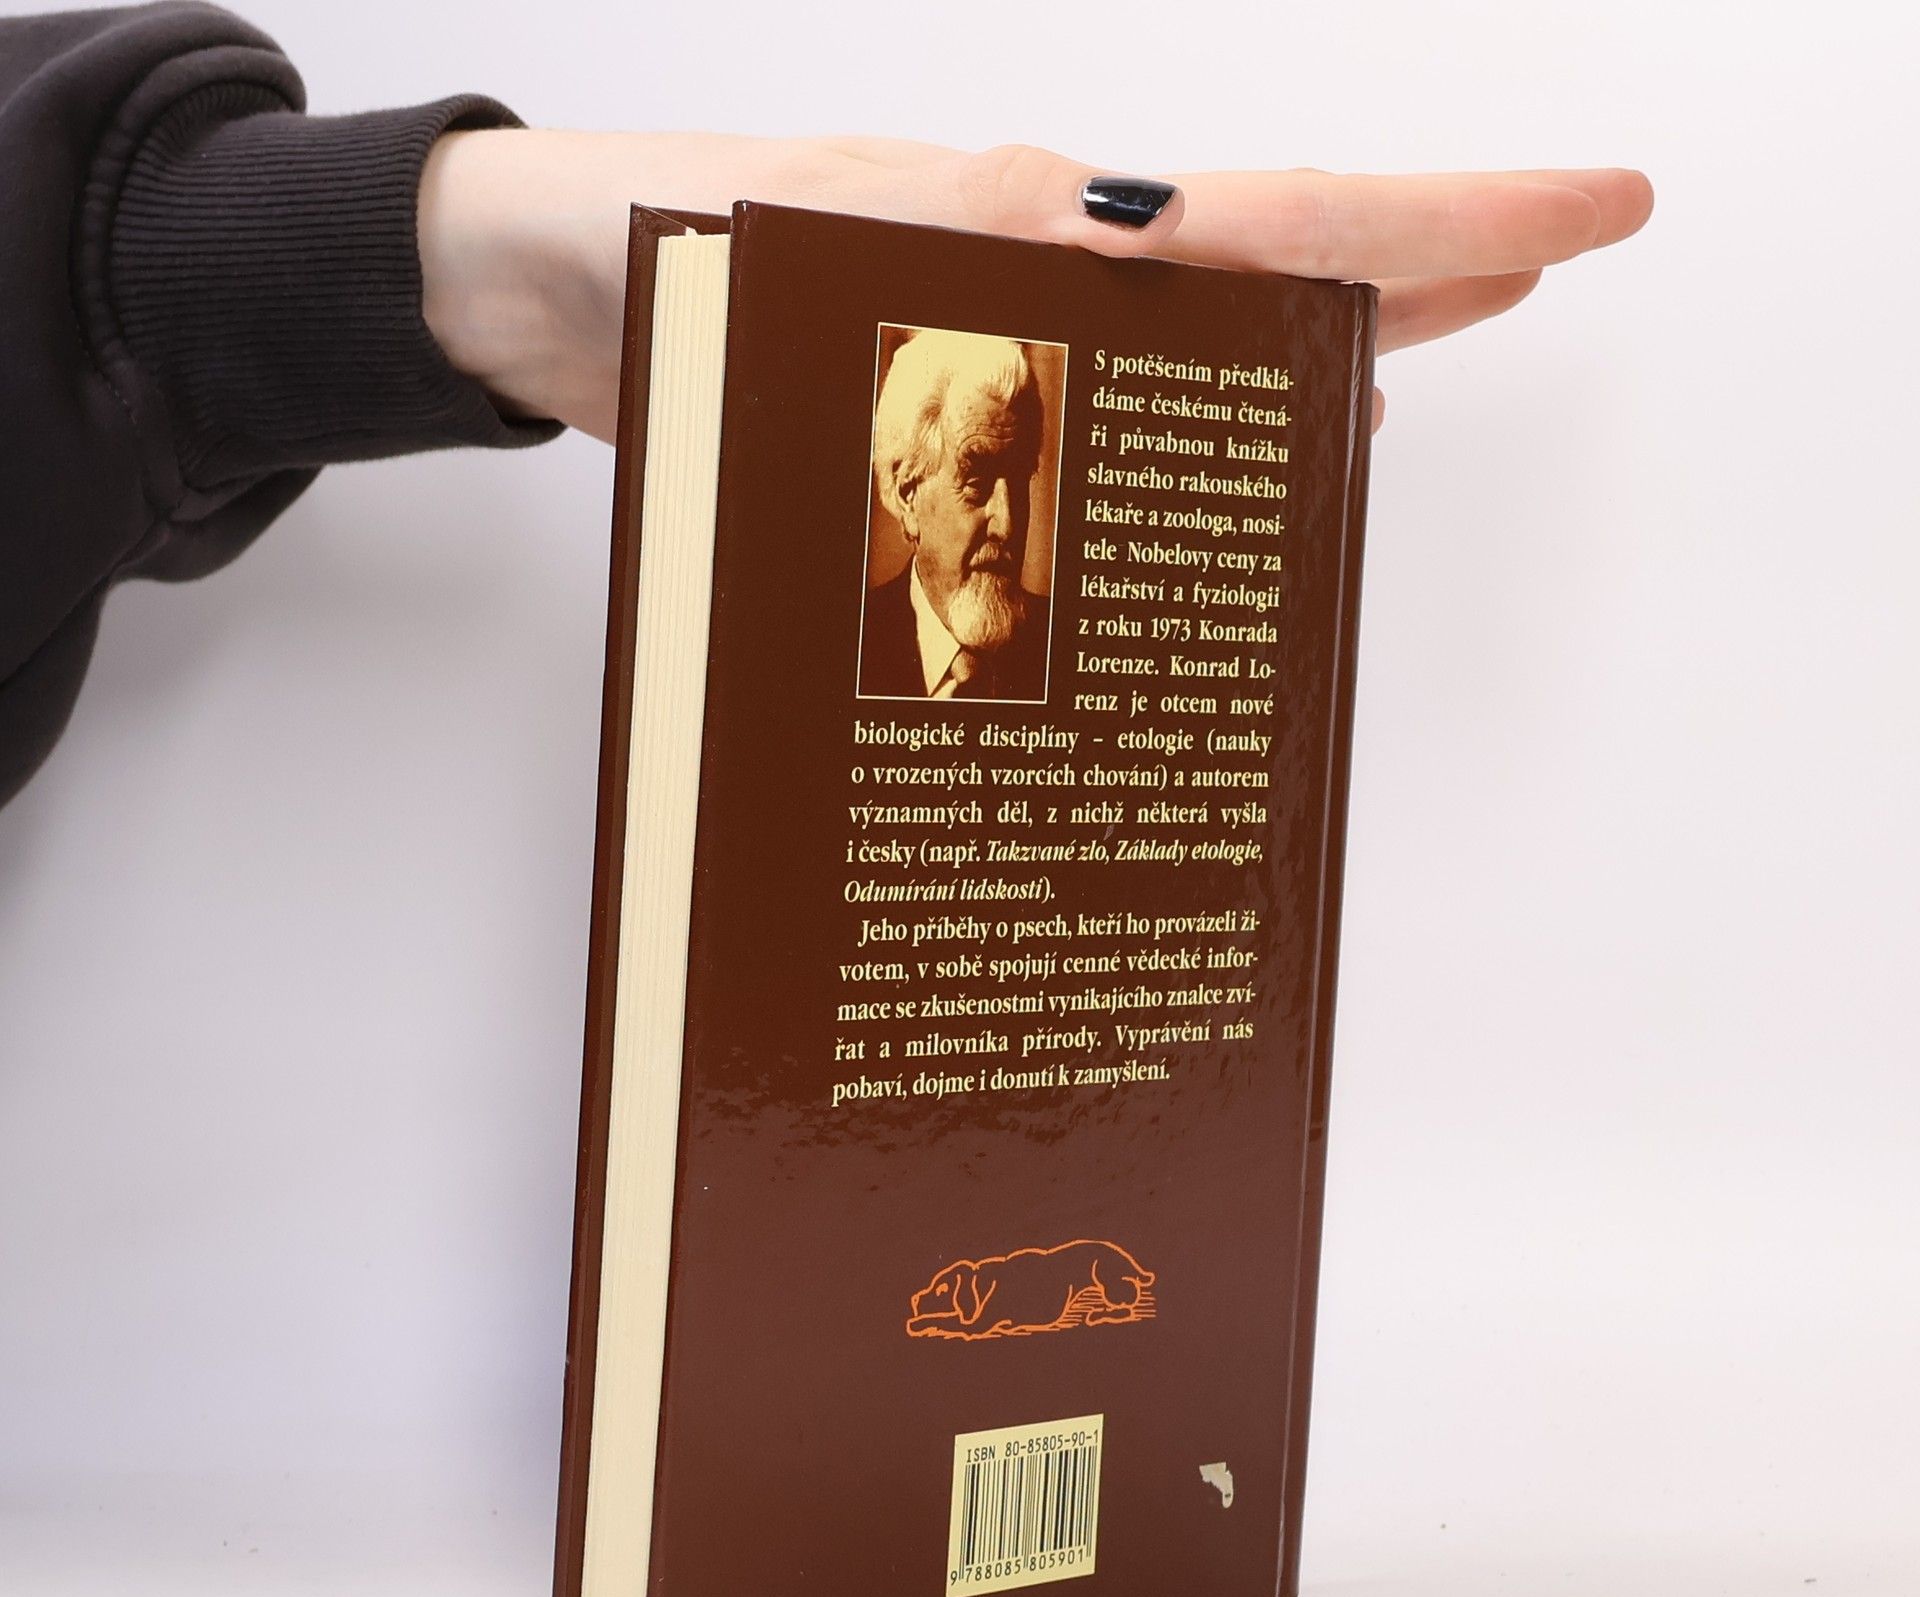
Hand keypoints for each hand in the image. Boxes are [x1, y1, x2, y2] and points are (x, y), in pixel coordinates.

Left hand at [416, 133, 1652, 442]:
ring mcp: (1001, 328)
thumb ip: (951, 261)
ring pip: (1195, 334)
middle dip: (1420, 267)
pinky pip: (1099, 410)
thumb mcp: (798, 258)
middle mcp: (1037, 271)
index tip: (1593, 211)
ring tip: (1421, 362)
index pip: (1276, 219)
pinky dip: (1178, 429)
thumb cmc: (635, 260)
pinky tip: (1213, 459)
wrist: (525, 294)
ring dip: (1312, 346)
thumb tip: (1115, 266)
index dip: (1446, 226)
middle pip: (1270, 261)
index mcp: (1030, 228)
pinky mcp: (946, 390)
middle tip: (1552, 265)